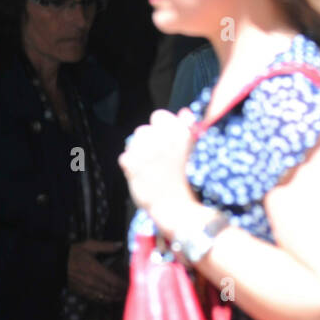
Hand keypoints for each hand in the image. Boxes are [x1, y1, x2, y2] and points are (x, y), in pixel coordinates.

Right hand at [67, 239, 127, 302]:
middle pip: (111, 291)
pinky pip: (96, 299)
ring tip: (122, 294)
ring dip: (115, 297)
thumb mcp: (89, 245)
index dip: (124, 284)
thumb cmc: (73, 253)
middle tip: (130, 289)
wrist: (57, 264)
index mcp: (95, 270)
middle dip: (121, 291)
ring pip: (104, 297)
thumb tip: (120, 244)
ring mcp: (87, 288)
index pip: (114, 281)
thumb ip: (106, 246)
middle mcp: (92, 282)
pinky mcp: (82, 292)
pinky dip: (105, 300)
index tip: (131, 282)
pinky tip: (110, 297)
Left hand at [119, 109, 200, 238]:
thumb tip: (184, 112)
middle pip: (143, 130)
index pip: (159, 116)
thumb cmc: (189, 181)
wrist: (177, 207)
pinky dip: (130, 165)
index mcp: (180, 132)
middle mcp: (162, 137)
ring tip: (148, 166)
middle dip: (148, 141)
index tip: (164, 141)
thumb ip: (189, 128)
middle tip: (156, 157)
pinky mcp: (131, 163)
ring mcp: (145, 150)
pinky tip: (141, 175)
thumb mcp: (195, 150)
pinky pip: (125, 157)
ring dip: (138, 151)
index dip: (161, 128)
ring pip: (132, 142)